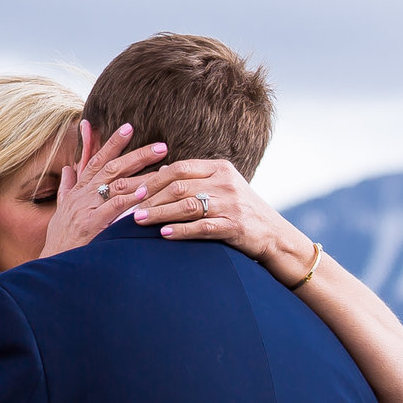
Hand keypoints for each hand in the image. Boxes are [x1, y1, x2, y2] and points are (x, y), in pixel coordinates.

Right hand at [40, 121, 167, 257]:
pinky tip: (144, 192)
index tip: (129, 127)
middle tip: (161, 146)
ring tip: (163, 168)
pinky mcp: (92, 224)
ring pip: (116, 184)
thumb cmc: (61, 236)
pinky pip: (112, 208)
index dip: (113, 142)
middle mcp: (83, 194)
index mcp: (79, 189)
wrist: (53, 262)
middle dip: (137, 154)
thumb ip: (67, 186)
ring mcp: (87, 208)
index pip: (97, 159)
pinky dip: (129, 199)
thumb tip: (68, 167)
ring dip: (141, 174)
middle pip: (112, 167)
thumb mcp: (62, 207)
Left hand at [133, 159, 316, 283]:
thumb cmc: (241, 210)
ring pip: (187, 206)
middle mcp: (225, 183)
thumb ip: (195, 179)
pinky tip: (163, 234)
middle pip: (179, 185)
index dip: (151, 177)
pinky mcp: (234, 226)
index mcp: (220, 168)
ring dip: (159, 213)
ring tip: (138, 220)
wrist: (274, 234)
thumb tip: (159, 173)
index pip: (179, 168)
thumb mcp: (222, 187)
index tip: (130, 186)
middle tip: (128, 204)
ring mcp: (230, 204)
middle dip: (150, 195)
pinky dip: (180, 230)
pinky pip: (201, 227)